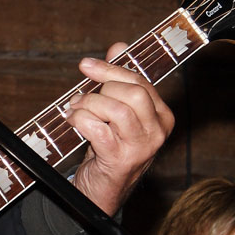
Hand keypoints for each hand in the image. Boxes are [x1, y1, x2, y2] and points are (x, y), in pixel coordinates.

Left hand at [67, 42, 173, 216]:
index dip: (111, 69)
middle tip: (81, 97)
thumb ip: (118, 79)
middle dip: (102, 88)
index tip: (86, 65)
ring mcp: (142, 147)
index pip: (140, 81)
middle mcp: (158, 131)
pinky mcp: (122, 160)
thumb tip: (119, 46)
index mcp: (161, 115)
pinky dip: (80, 120)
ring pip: (117, 109)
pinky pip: (99, 129)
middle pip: (133, 92)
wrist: (103, 188)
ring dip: (88, 104)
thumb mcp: (116, 111)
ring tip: (74, 110)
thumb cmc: (109, 145)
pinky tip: (73, 122)